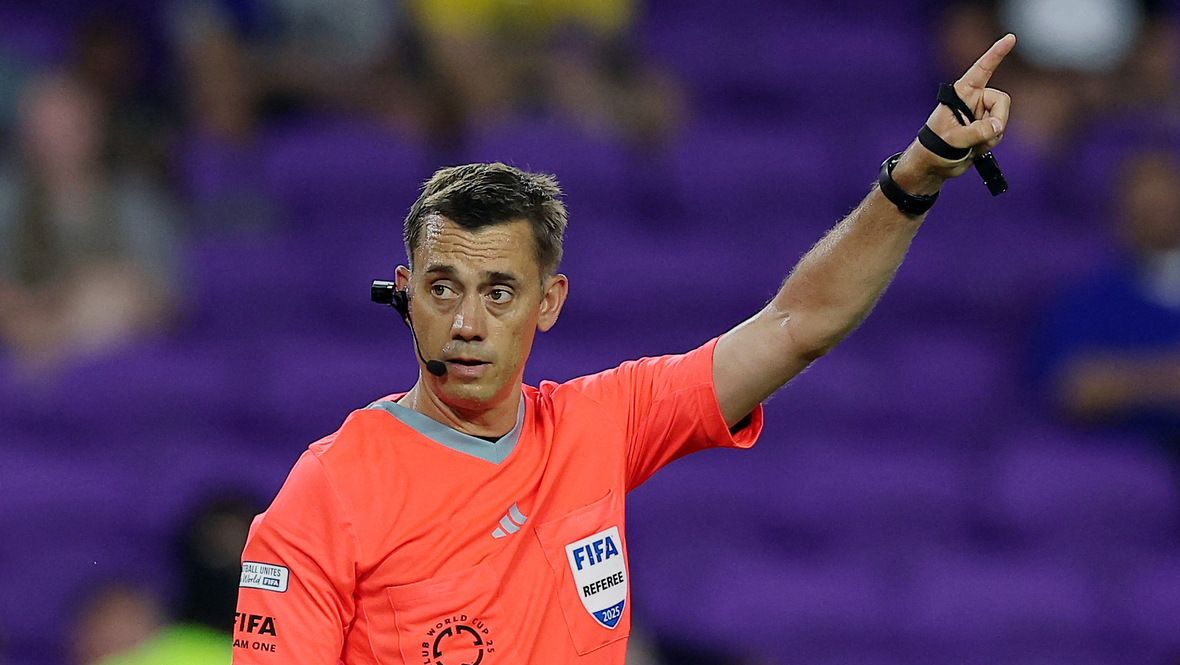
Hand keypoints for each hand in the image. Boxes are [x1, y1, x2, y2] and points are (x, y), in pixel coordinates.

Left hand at [892, 34, 1015, 192]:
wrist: (934, 166)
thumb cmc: (935, 148)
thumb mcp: (954, 140)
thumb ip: (977, 132)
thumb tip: (998, 126)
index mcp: (962, 94)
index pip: (982, 70)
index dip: (996, 54)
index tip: (1010, 38)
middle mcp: (974, 100)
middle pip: (1001, 102)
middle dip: (997, 120)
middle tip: (983, 136)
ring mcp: (981, 115)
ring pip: (1002, 119)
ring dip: (991, 136)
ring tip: (971, 144)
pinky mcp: (985, 128)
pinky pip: (999, 132)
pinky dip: (990, 142)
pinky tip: (975, 148)